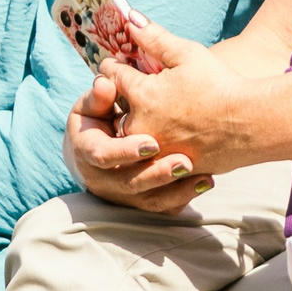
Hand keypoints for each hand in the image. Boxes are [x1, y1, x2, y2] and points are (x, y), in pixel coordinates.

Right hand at [64, 75, 205, 215]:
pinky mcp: (140, 202)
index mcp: (87, 151)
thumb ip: (99, 96)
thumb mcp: (92, 104)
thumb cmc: (97, 117)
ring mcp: (122, 195)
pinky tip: (204, 182)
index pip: (103, 155)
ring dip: (178, 190)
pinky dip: (184, 197)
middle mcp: (102, 179)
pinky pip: (163, 207)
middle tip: (184, 163)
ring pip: (150, 200)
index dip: (126, 151)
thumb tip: (105, 83)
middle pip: (130, 183)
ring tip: (203, 177)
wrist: (97, 146)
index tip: (153, 144)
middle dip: (158, 175)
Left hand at [83, 15, 258, 185]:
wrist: (251, 124)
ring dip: (133, 124)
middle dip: (118, 99)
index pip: (111, 76)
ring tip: (150, 114)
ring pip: (129, 136)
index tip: (116, 63)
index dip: (113, 66)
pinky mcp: (168, 167)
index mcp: (141, 94)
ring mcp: (154, 150)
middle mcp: (140, 125)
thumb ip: (154, 37)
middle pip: (114, 110)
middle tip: (128, 90)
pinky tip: (168, 135)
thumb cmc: (220, 85)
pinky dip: (153, 146)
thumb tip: (130, 17)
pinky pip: (150, 156)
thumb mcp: (187, 54)